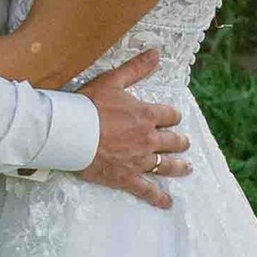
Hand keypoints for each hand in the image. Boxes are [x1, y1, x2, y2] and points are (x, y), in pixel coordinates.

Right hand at [80, 50, 189, 207]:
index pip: (169, 115)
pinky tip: (167, 203)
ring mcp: (139, 160)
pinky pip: (147, 190)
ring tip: (186, 168)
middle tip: (182, 142)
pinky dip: (158, 198)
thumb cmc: (88, 105)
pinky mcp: (127, 177)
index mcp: (146, 115)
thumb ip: (136, 68)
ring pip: (166, 165)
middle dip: (179, 141)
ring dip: (178, 166)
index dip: (172, 116)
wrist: (70, 132)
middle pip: (172, 141)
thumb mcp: (113, 80)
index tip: (172, 117)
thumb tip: (156, 53)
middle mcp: (148, 138)